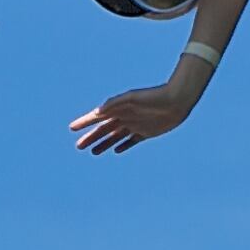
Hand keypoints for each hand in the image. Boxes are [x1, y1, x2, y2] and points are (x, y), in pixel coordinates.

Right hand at [71, 64, 205, 154]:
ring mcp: (135, 125)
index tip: (72, 128)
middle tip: (79, 146)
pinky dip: (123, 146)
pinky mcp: (146, 132)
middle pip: (103, 130)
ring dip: (103, 144)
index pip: (97, 117)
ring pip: (114, 137)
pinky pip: (131, 141)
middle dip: (91, 137)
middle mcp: (124, 117)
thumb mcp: (133, 98)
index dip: (84, 122)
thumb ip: (115, 103)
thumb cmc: (154, 97)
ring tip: (93, 152)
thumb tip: (98, 112)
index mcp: (119, 108)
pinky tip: (116, 151)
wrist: (177, 101)